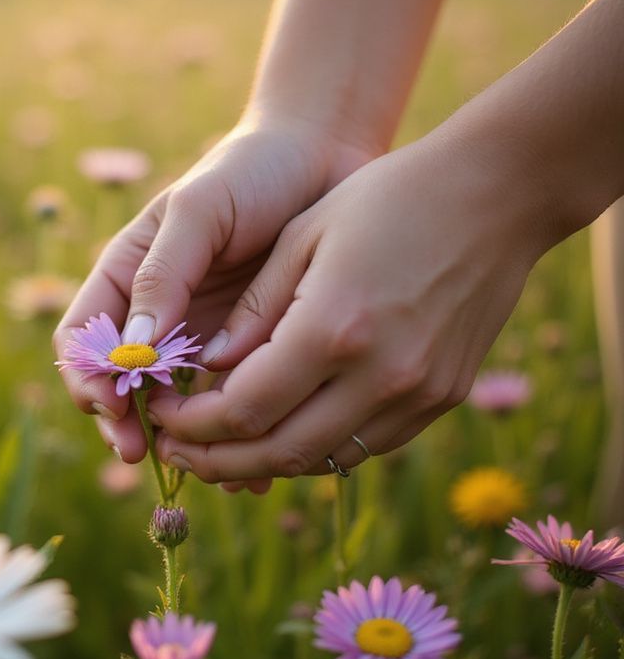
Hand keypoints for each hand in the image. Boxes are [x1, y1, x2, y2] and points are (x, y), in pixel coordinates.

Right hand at [53, 113, 381, 467]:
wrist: (324, 159)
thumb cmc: (251, 171)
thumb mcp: (199, 210)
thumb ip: (163, 274)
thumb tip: (132, 350)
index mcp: (125, 277)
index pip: (81, 339)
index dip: (86, 378)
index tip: (111, 406)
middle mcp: (156, 315)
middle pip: (121, 386)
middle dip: (127, 424)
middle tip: (144, 453)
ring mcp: (202, 337)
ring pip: (177, 408)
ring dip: (185, 443)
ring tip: (209, 468)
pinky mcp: (249, 353)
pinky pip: (232, 405)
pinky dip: (238, 435)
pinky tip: (256, 462)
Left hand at [146, 126, 549, 484]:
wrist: (496, 196)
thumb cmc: (387, 200)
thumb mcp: (302, 237)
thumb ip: (253, 313)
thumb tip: (210, 369)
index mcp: (332, 328)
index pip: (243, 410)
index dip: (192, 425)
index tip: (163, 415)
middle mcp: (379, 376)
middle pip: (278, 452)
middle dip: (216, 459)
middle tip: (178, 450)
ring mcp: (418, 394)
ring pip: (321, 459)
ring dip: (262, 463)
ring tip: (221, 449)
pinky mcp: (443, 398)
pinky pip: (365, 445)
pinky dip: (314, 447)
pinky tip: (284, 429)